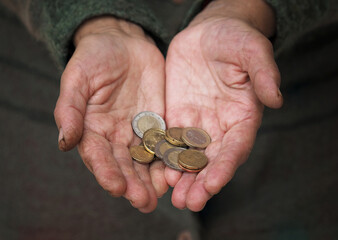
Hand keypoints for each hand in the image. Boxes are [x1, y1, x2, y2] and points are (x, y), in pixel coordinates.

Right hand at [54, 17, 167, 212]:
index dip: (106, 172)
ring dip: (152, 179)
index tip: (116, 187)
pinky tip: (178, 171)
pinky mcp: (159, 123)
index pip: (98, 156)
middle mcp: (116, 136)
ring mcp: (139, 131)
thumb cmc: (95, 58)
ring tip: (161, 195)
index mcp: (93, 129)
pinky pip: (165, 143)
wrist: (123, 43)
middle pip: (124, 165)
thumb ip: (70, 109)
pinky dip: (170, 158)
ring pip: (146, 160)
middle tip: (143, 202)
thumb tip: (64, 141)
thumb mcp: (78, 78)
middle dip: (133, 184)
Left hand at [164, 0, 282, 210]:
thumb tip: (276, 99)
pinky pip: (170, 140)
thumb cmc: (234, 39)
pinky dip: (165, 157)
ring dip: (182, 178)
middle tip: (189, 202)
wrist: (207, 34)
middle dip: (201, 182)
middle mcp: (220, 126)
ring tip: (173, 198)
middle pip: (212, 160)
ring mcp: (197, 123)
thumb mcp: (251, 49)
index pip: (235, 147)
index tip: (214, 183)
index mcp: (242, 116)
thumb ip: (263, 73)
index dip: (226, 166)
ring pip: (189, 156)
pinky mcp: (176, 116)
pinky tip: (158, 171)